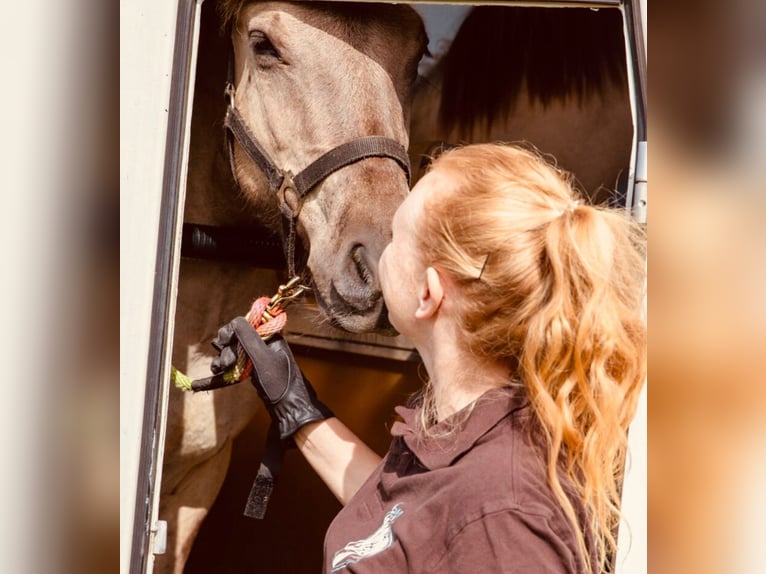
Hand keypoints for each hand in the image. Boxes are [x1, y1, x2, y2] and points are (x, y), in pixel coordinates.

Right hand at [210, 317, 332, 438]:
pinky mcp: (251, 370)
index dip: (231, 331)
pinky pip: (233, 367)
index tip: (224, 341)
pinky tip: (203, 383)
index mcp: (269, 336)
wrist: (288, 407)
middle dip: (226, 350)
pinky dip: (221, 373)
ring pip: (231, 353)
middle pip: (235, 339)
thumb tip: (236, 321)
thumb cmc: (279, 382)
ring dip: (222, 361)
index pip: (244, 324)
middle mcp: (262, 344)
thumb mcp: (263, 357)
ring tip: (220, 371)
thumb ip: (249, 338)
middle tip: (227, 364)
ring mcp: (256, 357)